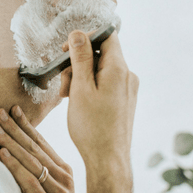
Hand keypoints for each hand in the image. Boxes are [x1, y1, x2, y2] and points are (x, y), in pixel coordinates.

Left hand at [0, 106, 75, 192]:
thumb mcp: (49, 188)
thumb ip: (39, 171)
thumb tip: (18, 150)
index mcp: (64, 170)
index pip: (41, 142)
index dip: (26, 125)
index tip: (13, 109)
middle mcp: (64, 176)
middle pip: (34, 148)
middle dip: (15, 129)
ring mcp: (59, 190)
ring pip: (31, 161)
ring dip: (11, 143)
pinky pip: (29, 182)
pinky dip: (15, 167)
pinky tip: (2, 154)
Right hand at [61, 29, 138, 162]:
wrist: (108, 159)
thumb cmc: (92, 127)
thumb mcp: (81, 88)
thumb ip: (80, 58)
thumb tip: (78, 34)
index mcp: (118, 69)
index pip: (106, 36)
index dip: (85, 38)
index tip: (67, 50)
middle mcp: (127, 76)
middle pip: (101, 54)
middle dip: (78, 62)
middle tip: (64, 82)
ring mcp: (127, 89)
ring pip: (100, 70)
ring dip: (81, 77)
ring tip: (69, 96)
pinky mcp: (123, 100)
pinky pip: (105, 84)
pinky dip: (89, 87)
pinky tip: (78, 102)